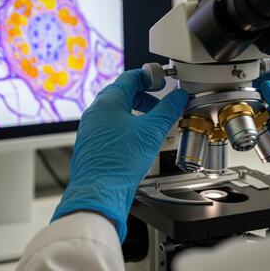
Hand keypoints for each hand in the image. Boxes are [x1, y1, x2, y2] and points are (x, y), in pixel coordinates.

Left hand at [51, 69, 187, 241]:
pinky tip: (138, 140)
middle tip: (159, 104)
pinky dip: (126, 127)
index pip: (129, 78)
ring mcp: (91, 129)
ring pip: (116, 112)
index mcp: (107, 103)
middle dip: (144, 97)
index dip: (148, 77)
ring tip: (151, 124)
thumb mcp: (152, 132)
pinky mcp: (92, 145)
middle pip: (122, 94)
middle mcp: (95, 113)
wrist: (100, 192)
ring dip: (136, 112)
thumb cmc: (119, 162)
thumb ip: (168, 110)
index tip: (161, 81)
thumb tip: (178, 97)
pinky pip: (110, 127)